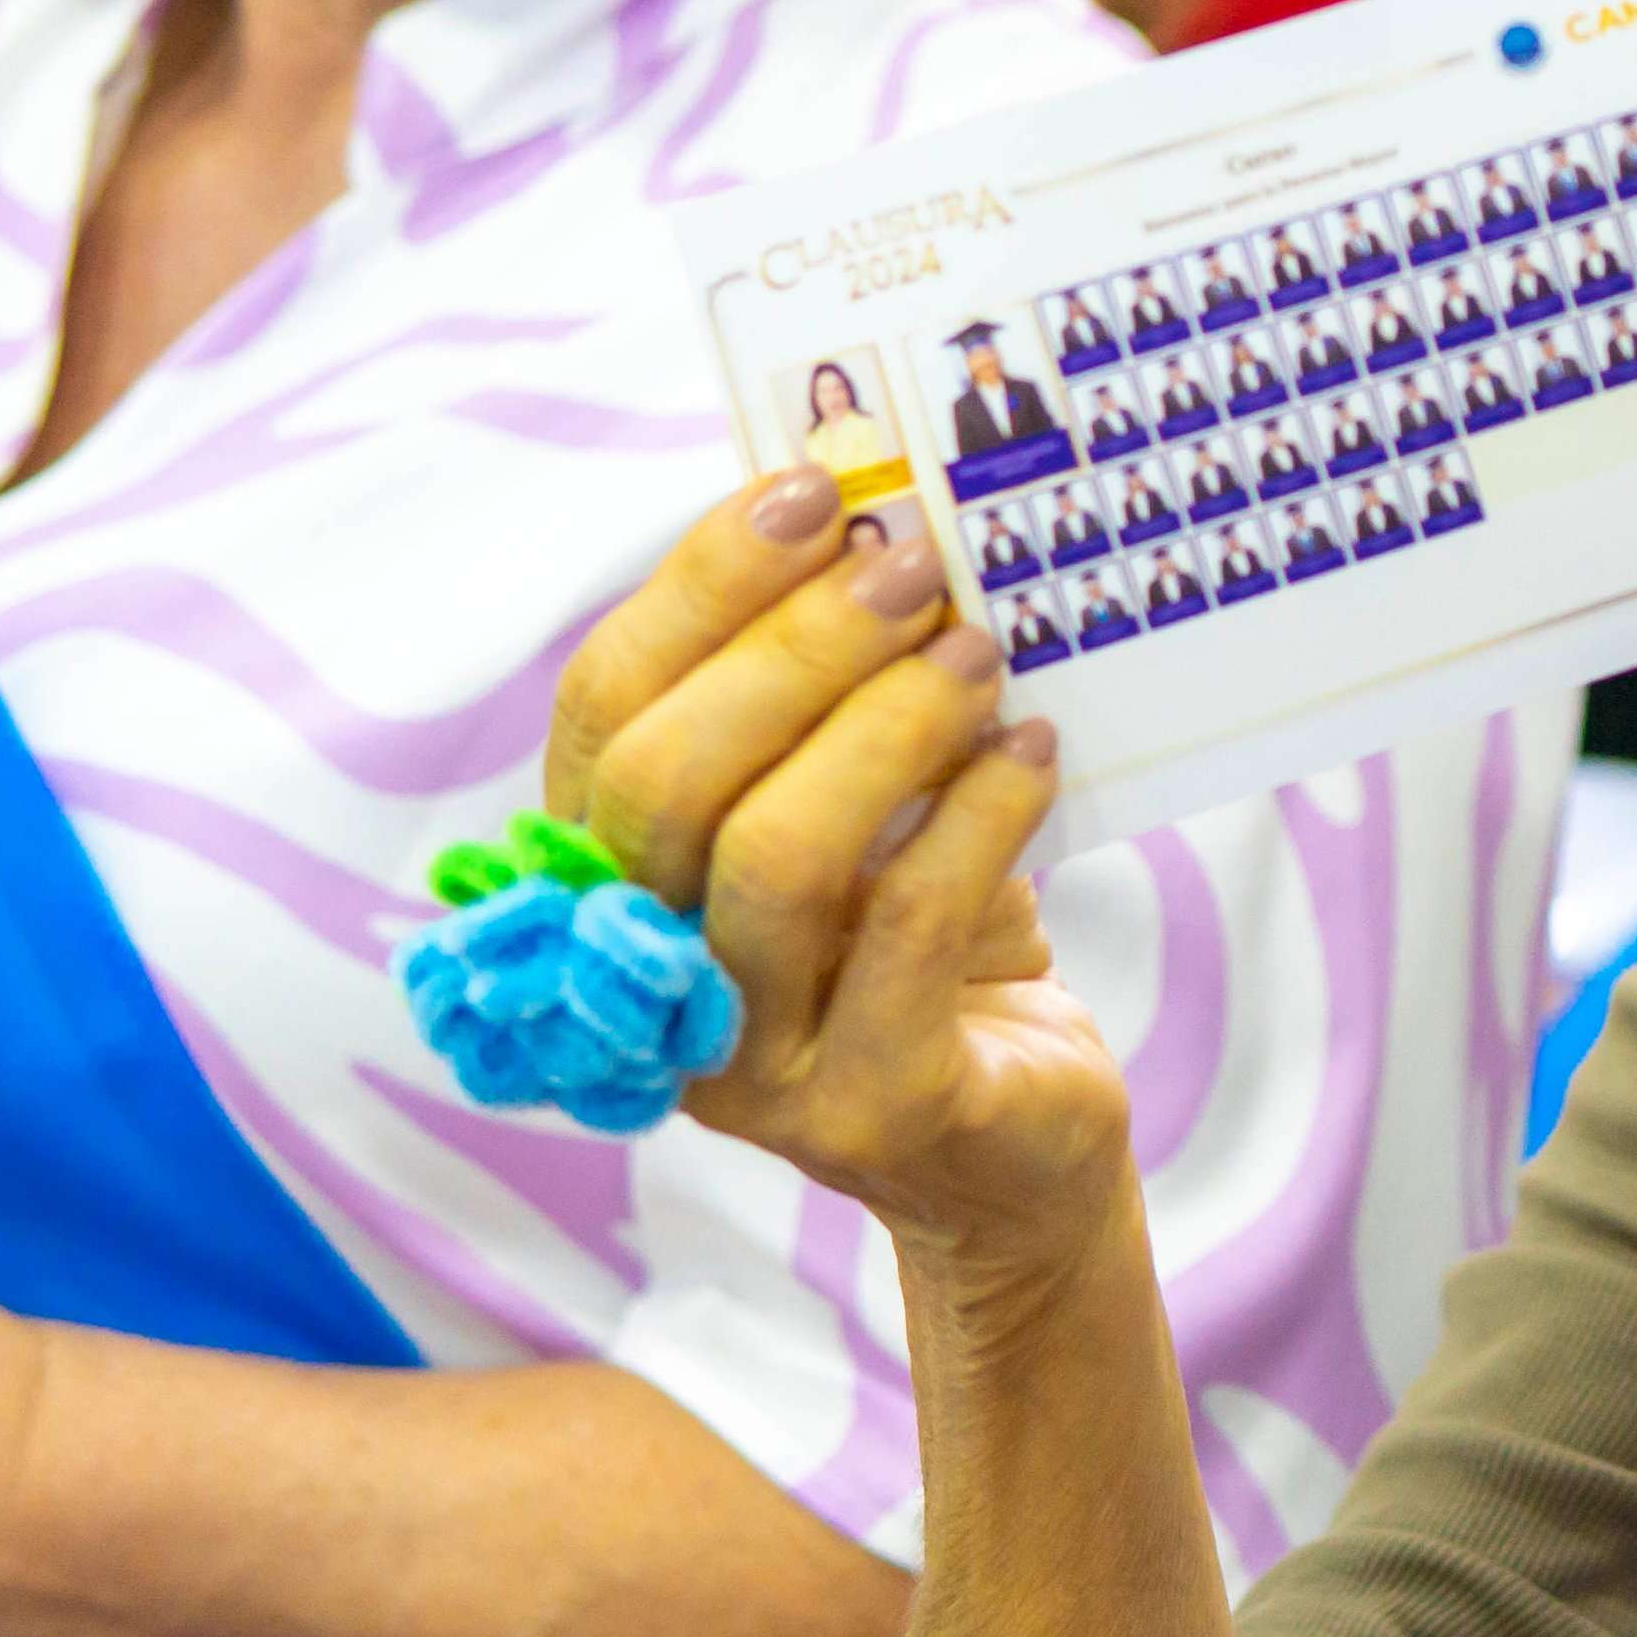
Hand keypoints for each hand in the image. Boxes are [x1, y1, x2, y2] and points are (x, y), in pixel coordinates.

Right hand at [552, 474, 1121, 1274]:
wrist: (1016, 1145)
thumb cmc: (931, 942)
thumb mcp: (867, 810)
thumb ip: (833, 699)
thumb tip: (873, 514)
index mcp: (614, 882)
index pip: (601, 715)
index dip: (693, 590)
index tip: (807, 490)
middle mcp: (643, 979)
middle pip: (665, 785)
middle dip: (791, 651)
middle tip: (908, 568)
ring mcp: (745, 1062)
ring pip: (773, 860)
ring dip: (885, 727)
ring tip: (978, 654)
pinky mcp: (868, 1107)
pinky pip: (907, 931)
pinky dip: (979, 815)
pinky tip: (1034, 749)